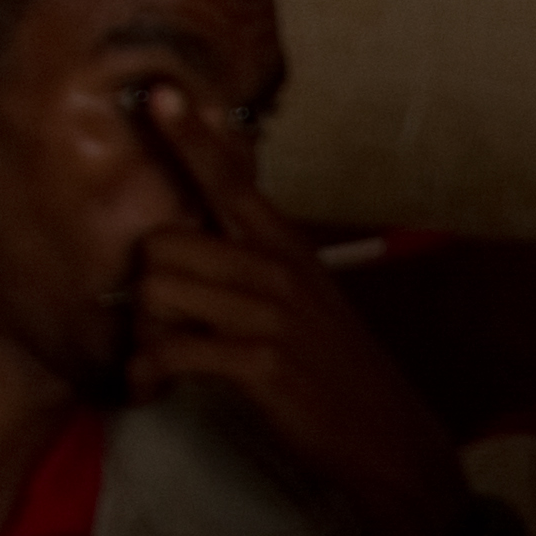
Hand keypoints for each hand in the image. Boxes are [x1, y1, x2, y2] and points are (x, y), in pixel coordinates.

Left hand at [128, 88, 478, 535]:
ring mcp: (270, 315)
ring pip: (157, 291)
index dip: (191, 137)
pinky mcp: (259, 363)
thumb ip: (259, 271)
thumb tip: (192, 255)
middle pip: (164, 242)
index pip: (233, 180)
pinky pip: (168, 349)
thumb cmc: (341, 377)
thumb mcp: (311, 306)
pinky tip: (153, 390)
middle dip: (145, 287)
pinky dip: (148, 375)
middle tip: (158, 326)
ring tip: (159, 364)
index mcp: (290, 251)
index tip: (158, 94)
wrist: (392, 442)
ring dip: (143, 333)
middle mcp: (279, 271)